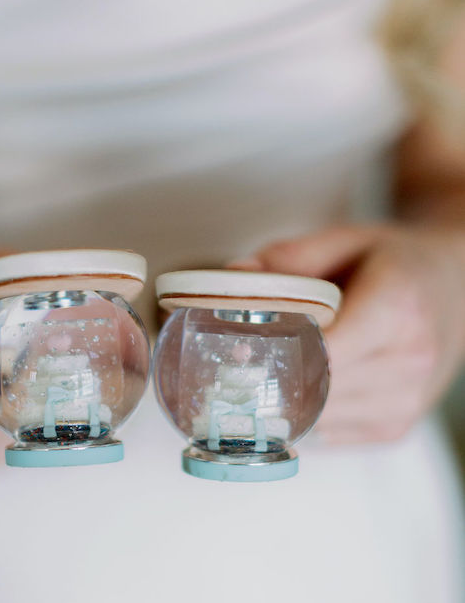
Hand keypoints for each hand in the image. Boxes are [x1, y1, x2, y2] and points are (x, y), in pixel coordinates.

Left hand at [230, 225, 464, 443]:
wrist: (452, 287)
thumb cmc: (390, 262)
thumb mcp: (342, 240)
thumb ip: (285, 259)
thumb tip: (231, 276)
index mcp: (396, 307)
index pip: (323, 350)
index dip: (275, 351)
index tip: (238, 343)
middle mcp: (410, 360)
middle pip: (316, 388)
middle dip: (272, 377)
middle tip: (238, 360)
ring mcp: (408, 401)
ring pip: (318, 418)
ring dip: (287, 399)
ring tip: (273, 368)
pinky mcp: (397, 427)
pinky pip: (330, 434)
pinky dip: (307, 414)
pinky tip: (306, 384)